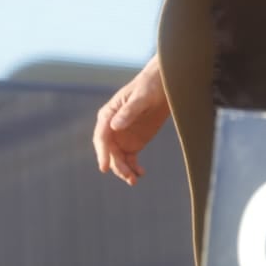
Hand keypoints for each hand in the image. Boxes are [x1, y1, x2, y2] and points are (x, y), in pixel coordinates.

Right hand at [92, 56, 170, 185]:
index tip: (104, 167)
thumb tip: (115, 126)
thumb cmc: (150, 85)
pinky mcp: (134, 142)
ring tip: (134, 180)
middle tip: (128, 177)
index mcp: (108, 115)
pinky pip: (130, 159)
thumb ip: (129, 111)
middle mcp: (112, 128)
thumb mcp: (142, 96)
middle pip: (109, 152)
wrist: (164, 86)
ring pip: (118, 158)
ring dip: (124, 170)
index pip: (101, 137)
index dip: (102, 153)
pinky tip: (141, 173)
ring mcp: (122, 136)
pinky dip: (133, 168)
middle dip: (117, 166)